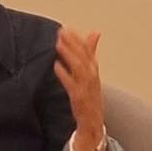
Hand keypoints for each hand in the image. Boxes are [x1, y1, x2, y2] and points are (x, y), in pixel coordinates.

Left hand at [54, 27, 104, 143]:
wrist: (93, 121)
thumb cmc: (90, 95)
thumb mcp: (91, 73)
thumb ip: (90, 52)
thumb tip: (95, 32)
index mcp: (94, 70)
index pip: (88, 51)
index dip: (78, 39)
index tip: (67, 29)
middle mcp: (92, 77)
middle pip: (84, 56)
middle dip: (73, 43)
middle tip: (61, 32)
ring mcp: (86, 87)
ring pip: (79, 67)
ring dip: (69, 55)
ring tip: (58, 44)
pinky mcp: (79, 98)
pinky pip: (72, 84)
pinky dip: (65, 74)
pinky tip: (56, 66)